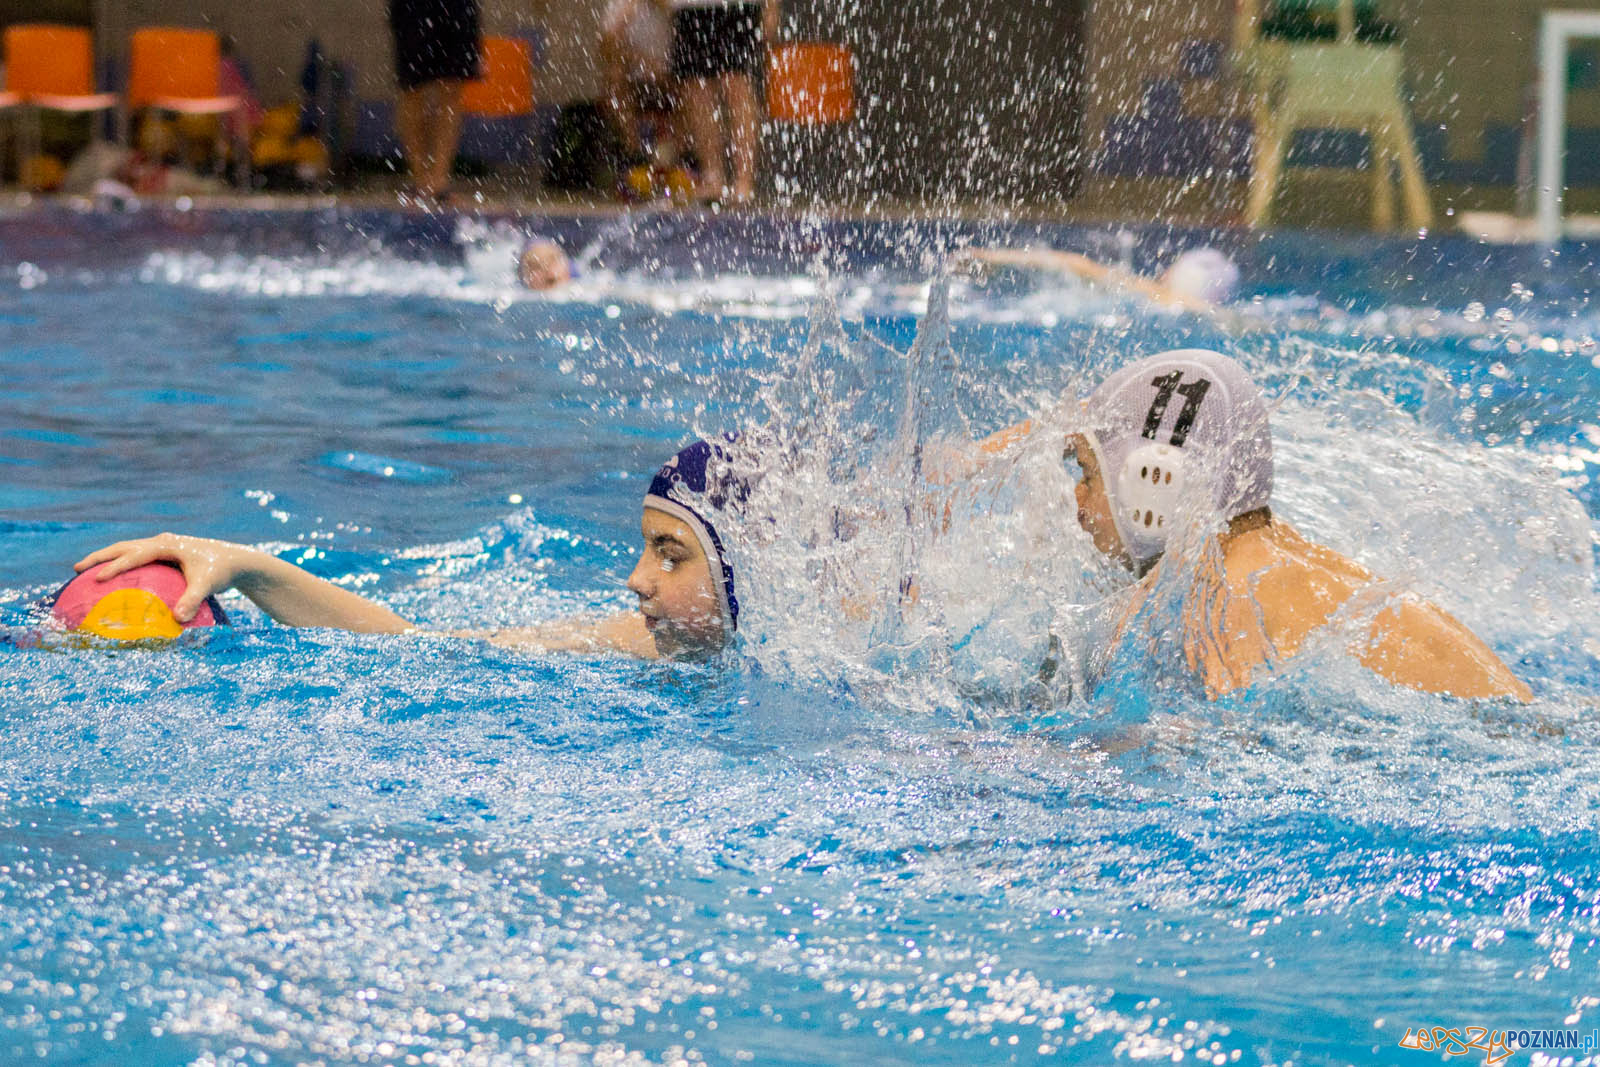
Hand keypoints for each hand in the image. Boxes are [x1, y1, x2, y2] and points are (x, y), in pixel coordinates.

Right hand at [74, 533, 254, 622]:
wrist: (236, 561)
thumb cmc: (221, 571)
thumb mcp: (207, 585)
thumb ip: (192, 600)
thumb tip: (178, 619)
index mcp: (168, 545)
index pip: (135, 554)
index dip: (115, 566)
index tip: (98, 579)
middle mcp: (162, 542)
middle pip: (124, 547)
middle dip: (100, 557)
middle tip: (77, 569)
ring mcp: (163, 546)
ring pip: (128, 549)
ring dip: (107, 559)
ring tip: (85, 571)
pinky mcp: (165, 553)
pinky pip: (137, 557)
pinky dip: (122, 565)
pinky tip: (113, 579)